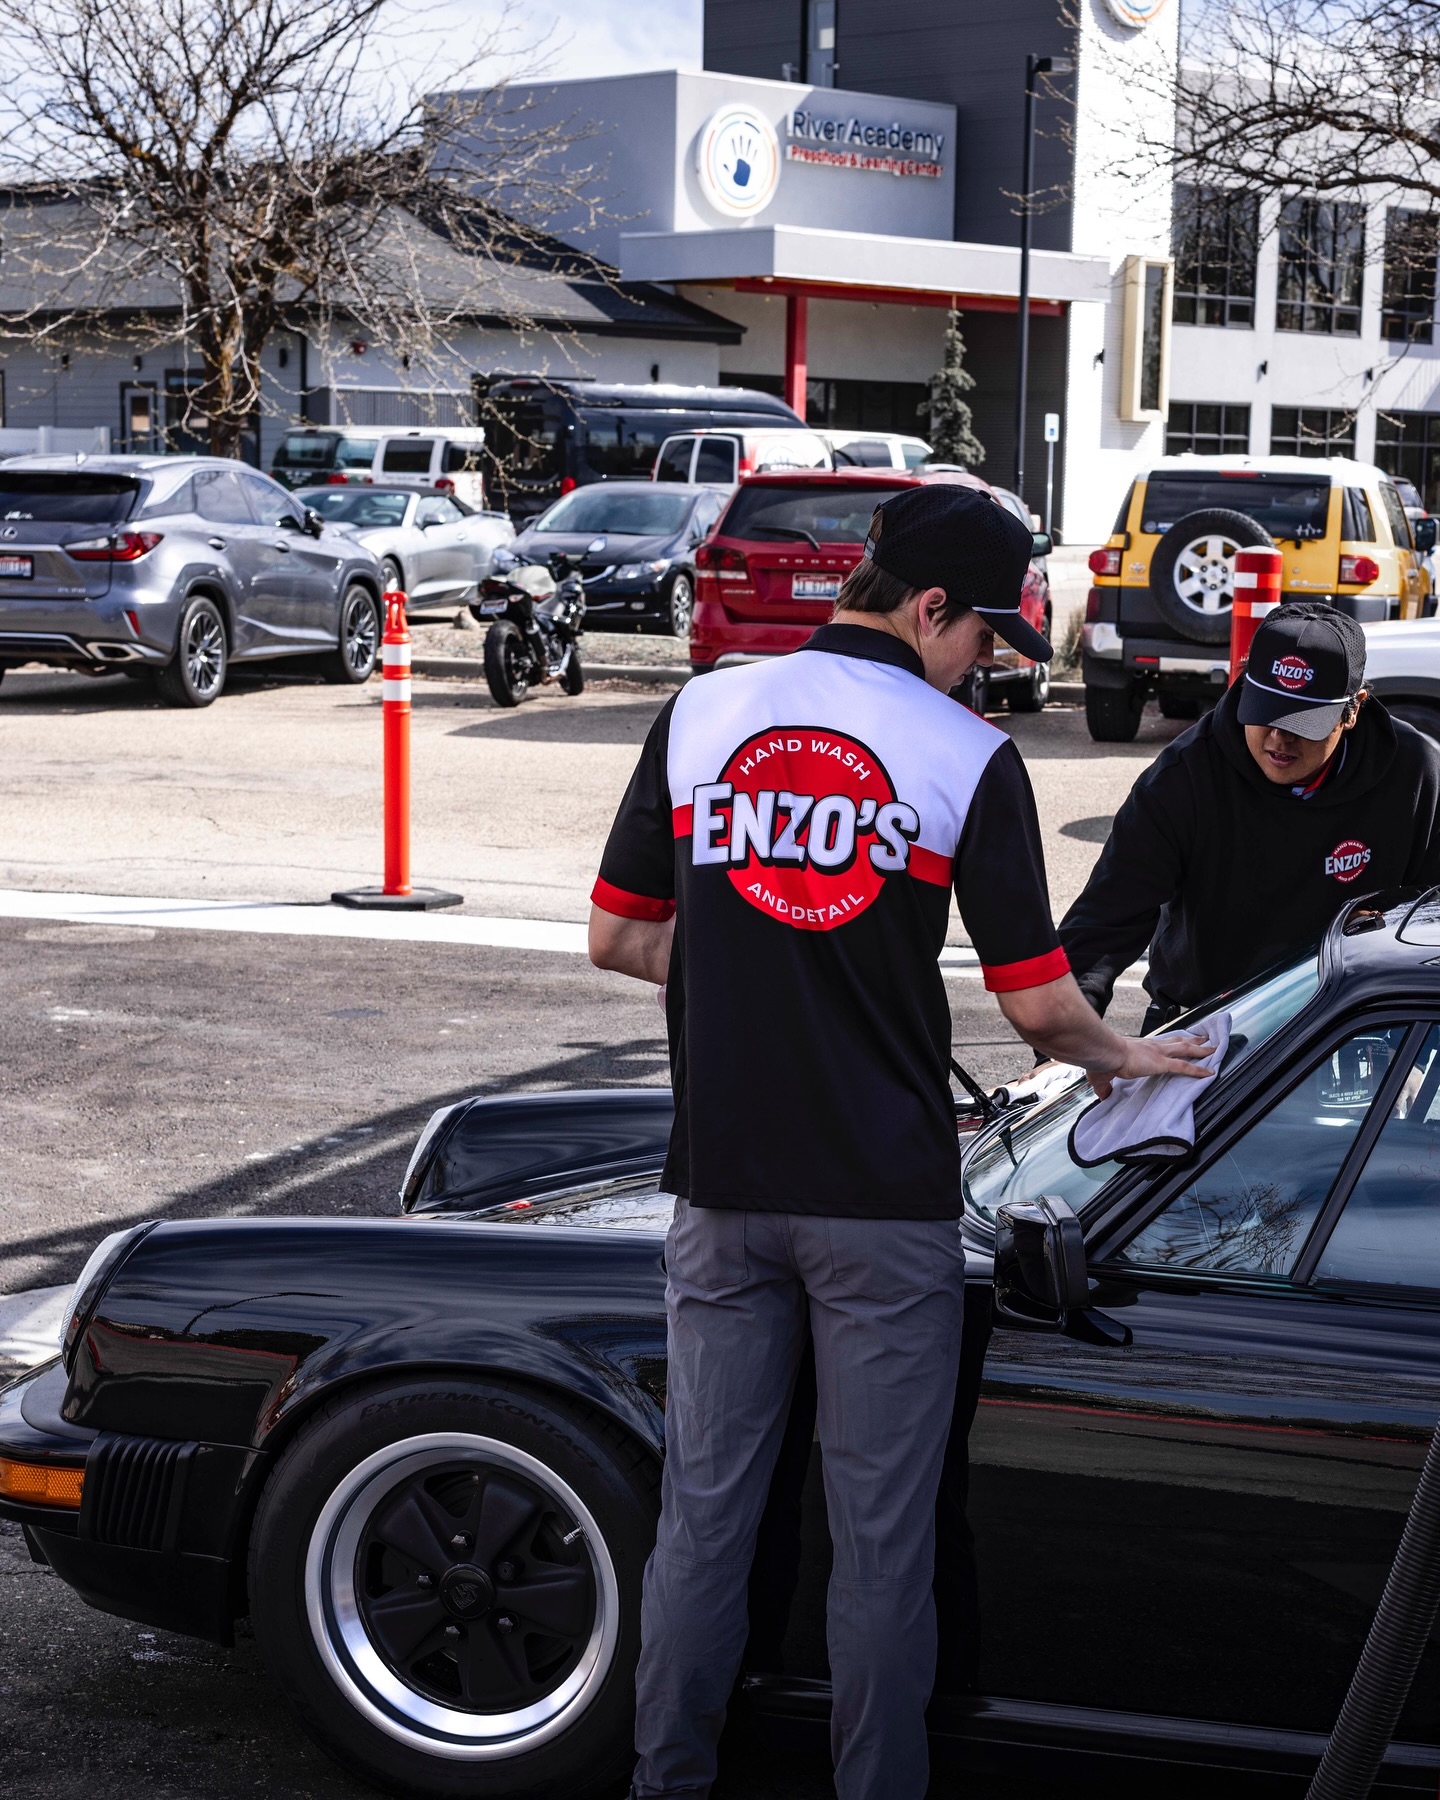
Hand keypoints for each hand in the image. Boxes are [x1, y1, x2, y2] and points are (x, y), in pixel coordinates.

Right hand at [1086, 1032, 1214, 1099]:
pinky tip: (1210, 1073)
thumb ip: (1104, 1087)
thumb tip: (1102, 1097)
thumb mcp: (1102, 1075)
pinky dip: (1199, 1070)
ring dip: (1201, 1050)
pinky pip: (1185, 1067)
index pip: (1162, 1043)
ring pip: (1186, 1050)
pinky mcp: (1161, 1063)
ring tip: (1214, 1050)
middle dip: (1193, 1041)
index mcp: (1140, 1047)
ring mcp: (1159, 1054)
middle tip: (1205, 1040)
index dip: (1172, 1042)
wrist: (1106, 1052)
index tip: (1180, 1042)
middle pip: (1178, 1042)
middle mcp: (1153, 1046)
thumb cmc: (1103, 1060)